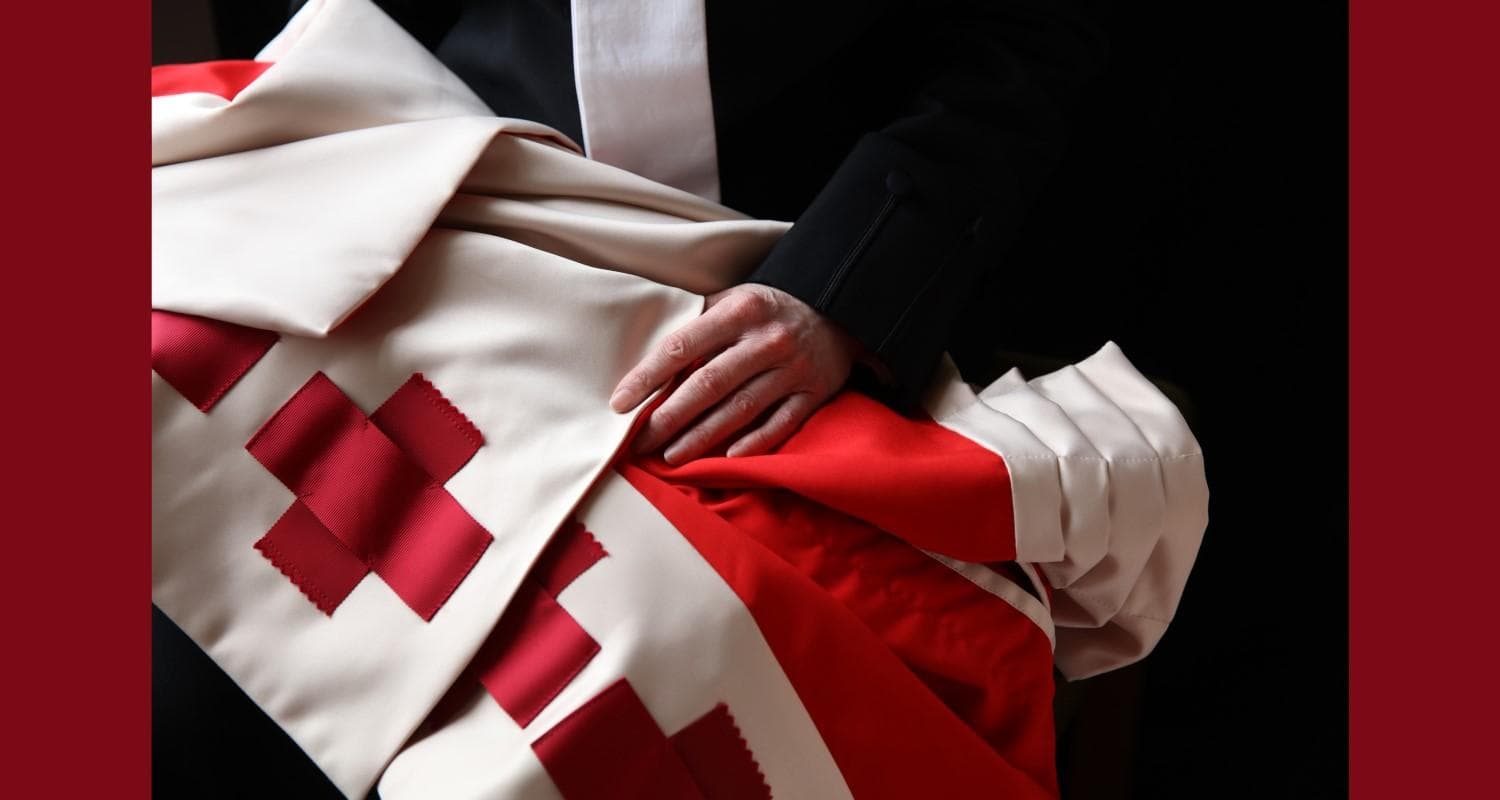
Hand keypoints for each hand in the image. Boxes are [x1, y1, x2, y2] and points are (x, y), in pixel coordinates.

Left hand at [610, 283, 861, 463]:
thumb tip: (648, 358)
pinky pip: (780, 424)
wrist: (839, 311)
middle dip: (668, 417)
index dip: (647, 377)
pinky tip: (727, 459)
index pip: (682, 346)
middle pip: (708, 384)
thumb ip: (698, 322)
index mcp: (740, 310)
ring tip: (669, 456)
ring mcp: (793, 369)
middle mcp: (767, 340)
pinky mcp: (814, 393)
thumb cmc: (770, 310)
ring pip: (740, 409)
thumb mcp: (735, 299)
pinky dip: (754, 442)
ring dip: (701, 437)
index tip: (620, 403)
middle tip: (639, 442)